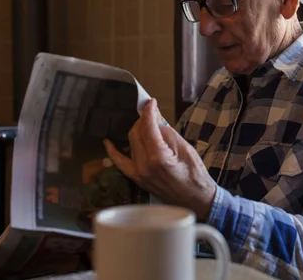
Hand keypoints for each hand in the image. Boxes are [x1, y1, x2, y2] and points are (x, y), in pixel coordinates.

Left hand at [104, 99, 216, 220]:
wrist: (195, 199)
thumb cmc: (195, 174)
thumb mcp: (185, 148)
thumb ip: (167, 133)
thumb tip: (155, 120)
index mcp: (158, 157)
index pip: (147, 127)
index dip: (148, 112)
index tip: (151, 102)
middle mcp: (144, 165)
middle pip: (136, 134)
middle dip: (142, 121)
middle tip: (152, 114)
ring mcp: (138, 173)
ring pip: (130, 144)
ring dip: (136, 131)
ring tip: (146, 126)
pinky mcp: (136, 178)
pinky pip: (120, 162)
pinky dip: (113, 151)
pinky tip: (108, 142)